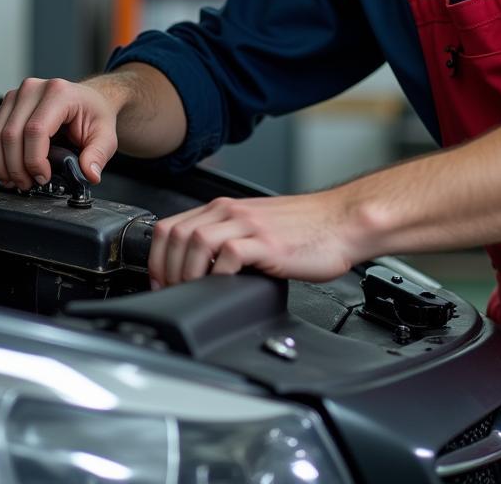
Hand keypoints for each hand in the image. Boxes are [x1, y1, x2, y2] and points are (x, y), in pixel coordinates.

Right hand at [0, 77, 121, 189]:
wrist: (89, 100)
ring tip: (15, 179)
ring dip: (2, 163)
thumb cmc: (94, 114)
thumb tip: (89, 174)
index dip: (34, 159)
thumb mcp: (106, 135)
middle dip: (16, 167)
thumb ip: (98, 155)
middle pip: (11, 134)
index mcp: (59, 93)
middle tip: (27, 183)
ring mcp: (17, 95)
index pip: (35, 130)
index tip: (42, 177)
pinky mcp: (6, 104)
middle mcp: (34, 89)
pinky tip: (4, 164)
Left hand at [148, 191, 362, 286]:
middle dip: (164, 269)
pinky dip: (218, 274)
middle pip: (176, 234)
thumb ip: (231, 240)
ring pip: (195, 241)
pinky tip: (224, 285)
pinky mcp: (266, 242)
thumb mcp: (259, 229)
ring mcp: (249, 225)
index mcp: (228, 209)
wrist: (343, 222)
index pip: (172, 226)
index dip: (156, 258)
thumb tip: (203, 270)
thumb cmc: (309, 229)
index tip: (160, 282)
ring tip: (193, 291)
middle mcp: (233, 212)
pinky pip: (228, 254)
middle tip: (172, 292)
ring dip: (186, 272)